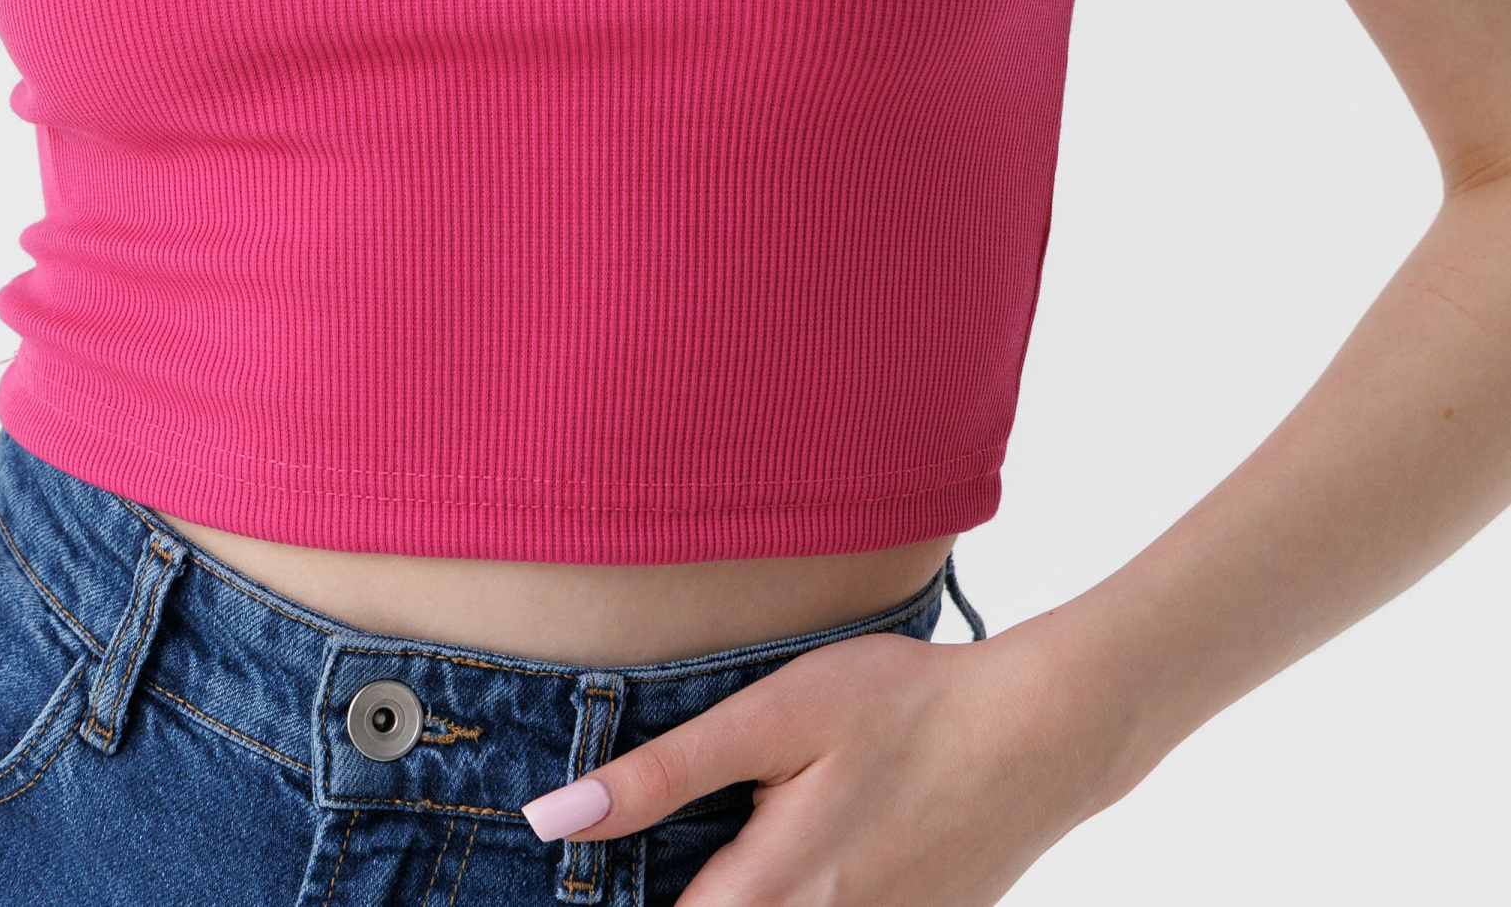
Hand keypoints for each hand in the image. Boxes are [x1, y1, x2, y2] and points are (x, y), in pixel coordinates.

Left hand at [520, 622, 1113, 905]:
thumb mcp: (773, 715)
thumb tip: (551, 821)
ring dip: (746, 896)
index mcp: (773, 890)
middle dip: (690, 893)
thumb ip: (663, 773)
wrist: (1040, 733)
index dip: (618, 898)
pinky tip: (813, 849)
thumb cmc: (903, 705)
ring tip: (754, 836)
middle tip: (687, 833)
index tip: (587, 876)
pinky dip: (804, 895)